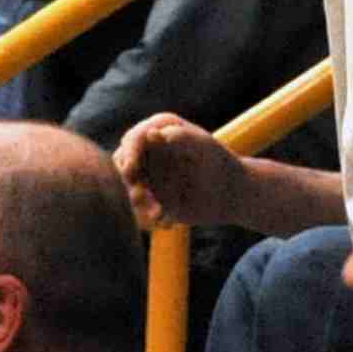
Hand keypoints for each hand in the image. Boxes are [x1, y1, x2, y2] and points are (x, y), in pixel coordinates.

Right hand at [112, 116, 250, 230]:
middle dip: (127, 182)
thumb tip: (152, 134)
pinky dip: (146, 218)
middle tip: (141, 197)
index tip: (130, 170)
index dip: (129, 153)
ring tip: (158, 215)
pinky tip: (167, 222)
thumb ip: (180, 137)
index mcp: (158, 129)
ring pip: (126, 189)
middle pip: (122, 164)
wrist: (230, 193)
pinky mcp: (148, 197)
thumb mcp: (205, 148)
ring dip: (136, 203)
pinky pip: (136, 209)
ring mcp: (145, 174)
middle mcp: (146, 151)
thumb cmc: (219, 163)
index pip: (133, 139)